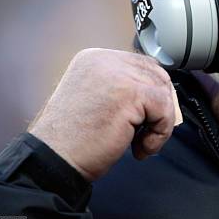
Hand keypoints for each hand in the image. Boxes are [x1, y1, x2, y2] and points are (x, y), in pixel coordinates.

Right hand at [28, 48, 182, 181]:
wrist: (53, 160)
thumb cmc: (73, 139)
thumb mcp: (97, 99)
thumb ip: (121, 87)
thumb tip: (158, 91)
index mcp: (95, 58)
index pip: (142, 65)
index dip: (153, 93)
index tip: (147, 118)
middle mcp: (105, 60)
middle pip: (157, 75)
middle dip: (160, 106)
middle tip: (146, 133)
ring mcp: (117, 74)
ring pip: (163, 93)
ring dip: (159, 123)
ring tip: (139, 142)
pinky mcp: (129, 93)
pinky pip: (165, 109)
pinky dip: (160, 132)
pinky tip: (140, 148)